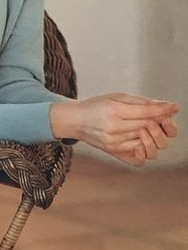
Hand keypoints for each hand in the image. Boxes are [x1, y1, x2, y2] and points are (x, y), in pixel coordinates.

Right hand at [50, 93, 178, 166]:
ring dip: (154, 132)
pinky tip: (143, 137)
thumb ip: (140, 102)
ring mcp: (114, 142)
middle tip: (165, 116)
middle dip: (161, 120)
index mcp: (114, 111)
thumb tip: (164, 106)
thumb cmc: (96, 106)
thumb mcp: (116, 97)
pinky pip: (138, 152)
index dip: (163, 109)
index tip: (174, 107)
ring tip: (153, 125)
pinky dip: (146, 144)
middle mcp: (114, 128)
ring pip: (146, 139)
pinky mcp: (114, 151)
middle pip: (148, 126)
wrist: (76, 121)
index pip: (146, 112)